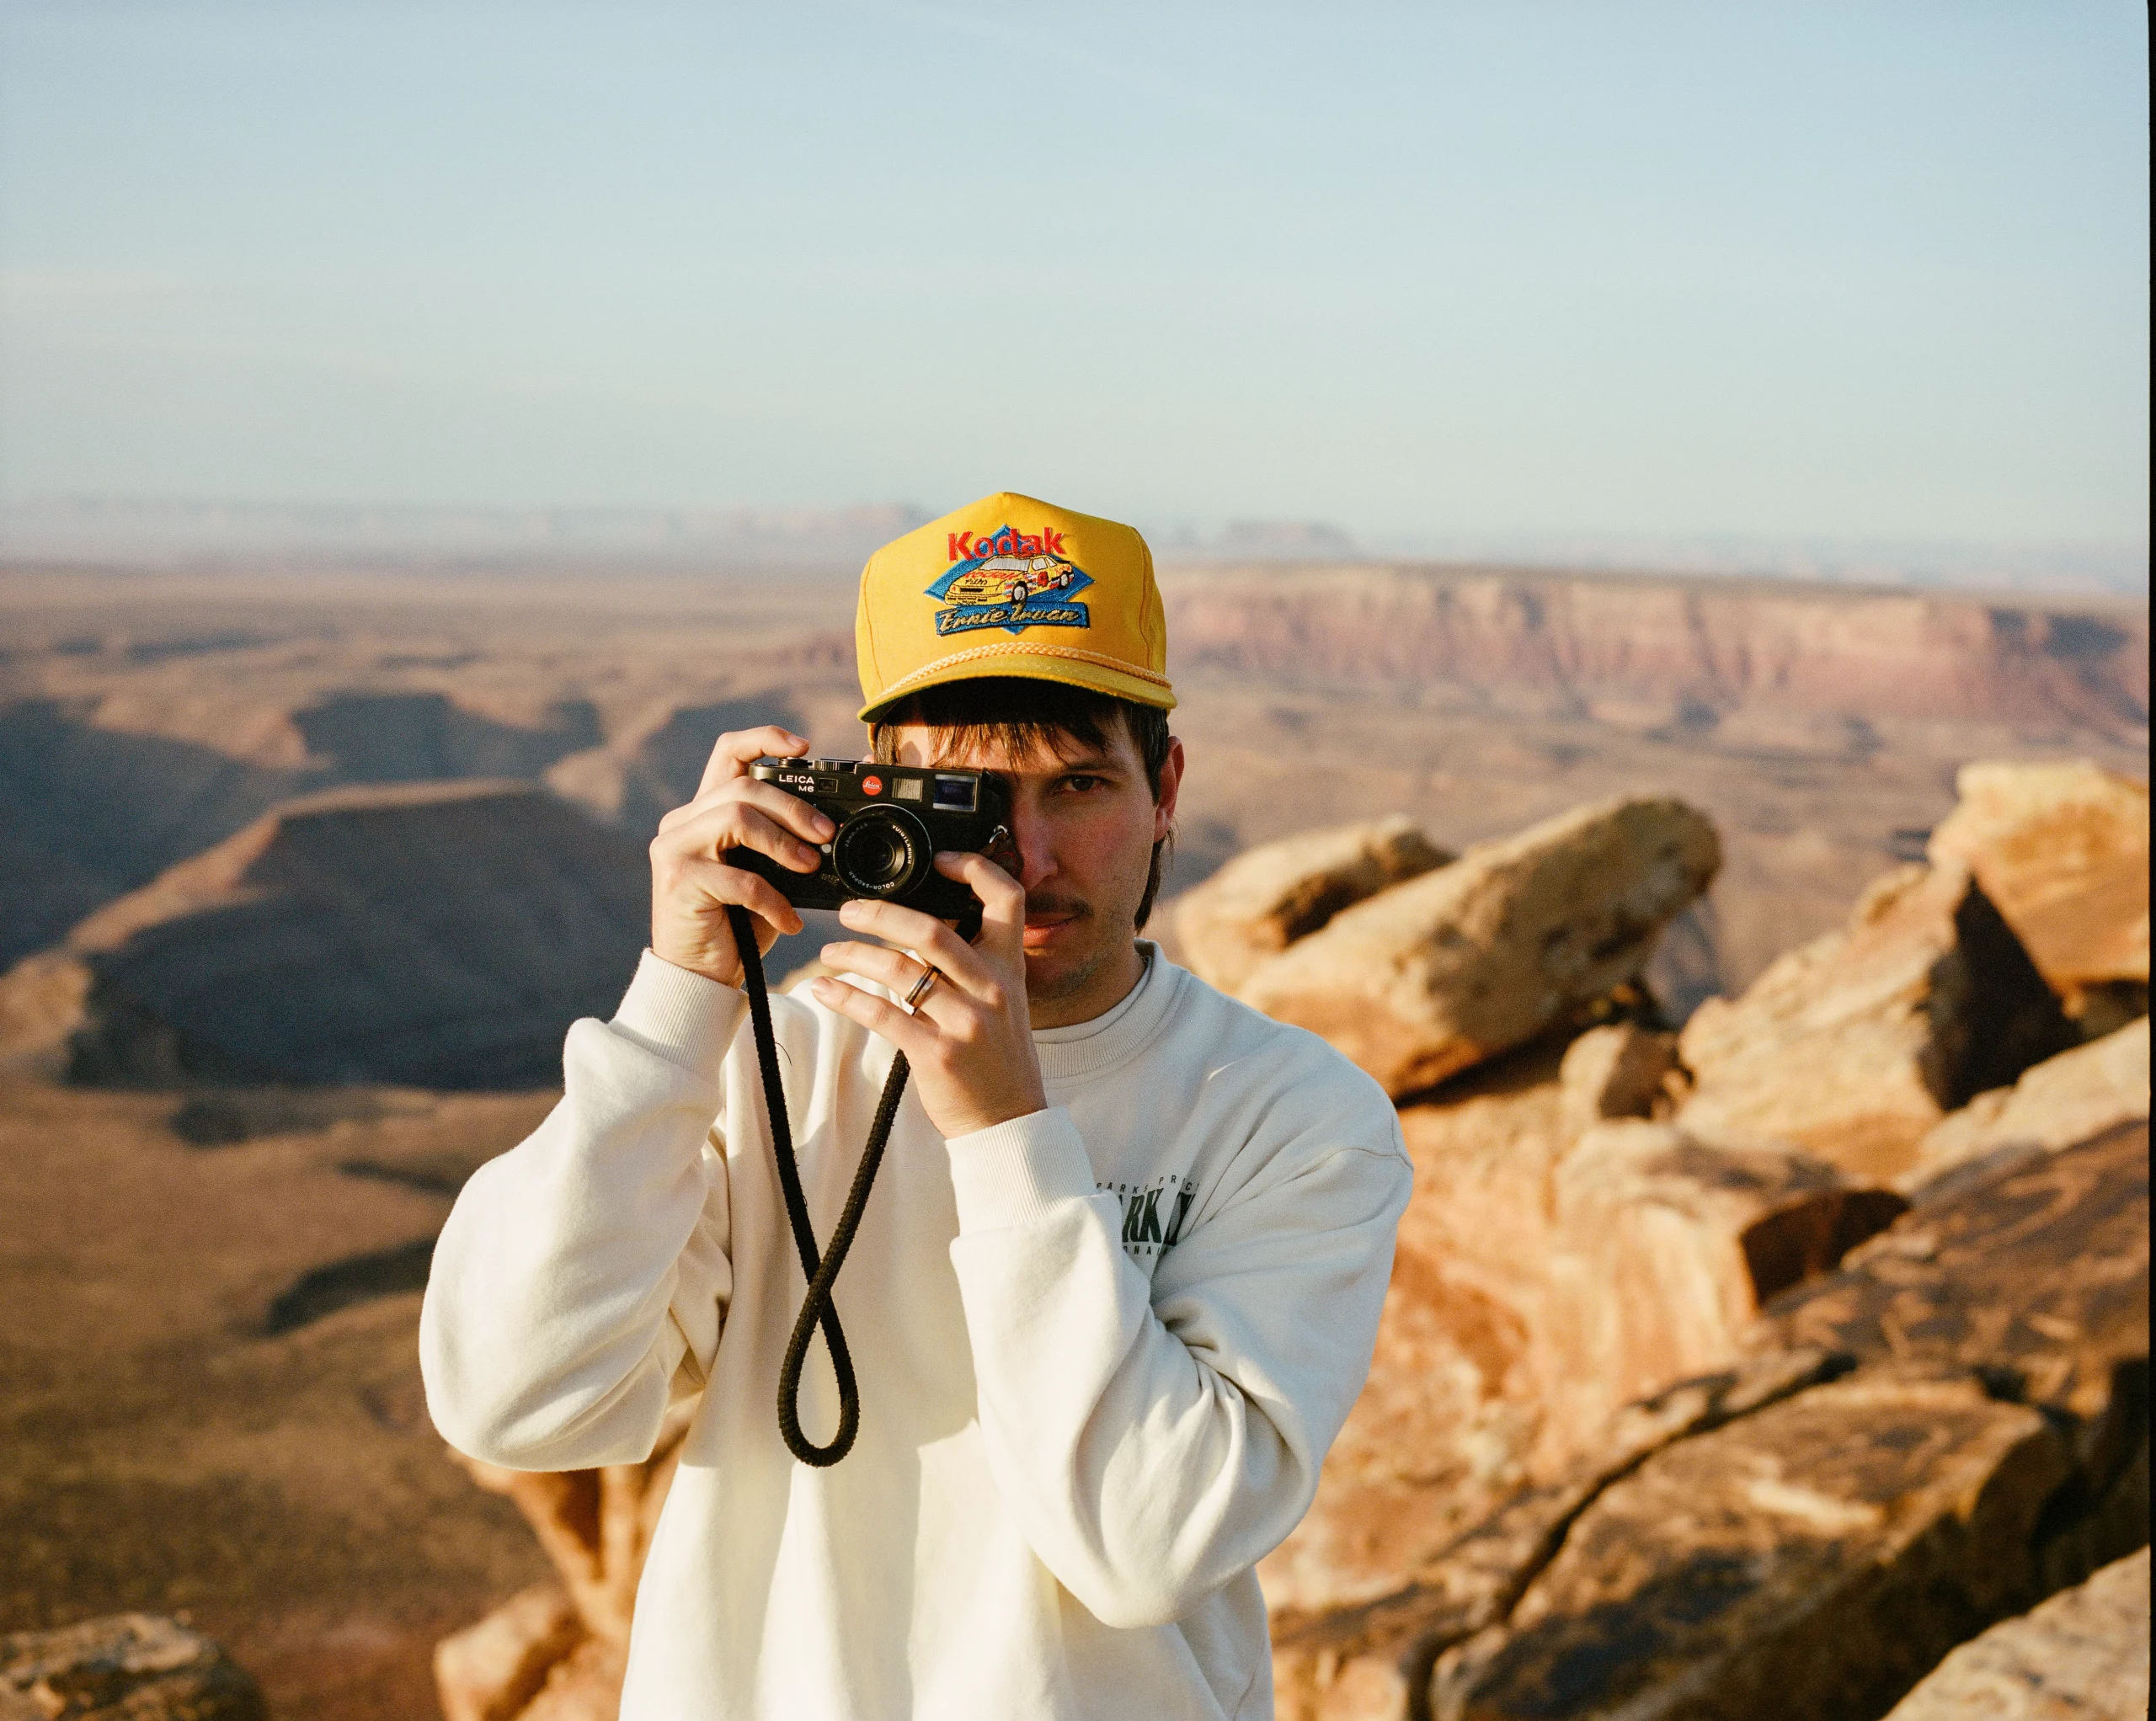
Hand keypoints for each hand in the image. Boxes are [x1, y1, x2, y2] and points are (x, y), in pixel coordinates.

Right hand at [648, 726, 834, 985]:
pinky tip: (790, 922)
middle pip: (744, 786)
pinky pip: (740, 878)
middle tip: (827, 833)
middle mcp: (682, 822)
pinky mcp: (679, 881)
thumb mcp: (767, 874)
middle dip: (794, 806)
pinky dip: (774, 899)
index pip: (728, 752)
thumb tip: (833, 823)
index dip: (765, 738)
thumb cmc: (738, 923)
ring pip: (737, 817)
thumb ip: (783, 842)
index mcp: (705, 811)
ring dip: (784, 842)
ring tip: (811, 867)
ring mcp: (675, 848)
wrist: (702, 976)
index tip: (804, 748)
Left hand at [809, 852, 1048, 1138]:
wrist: (1008, 1122)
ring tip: (830, 952)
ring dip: (856, 955)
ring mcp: (966, 1022)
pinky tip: (824, 991)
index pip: (1007, 898)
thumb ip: (973, 964)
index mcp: (1010, 968)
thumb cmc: (997, 1058)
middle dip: (882, 914)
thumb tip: (922, 927)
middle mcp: (992, 989)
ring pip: (901, 971)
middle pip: (933, 930)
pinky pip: (884, 1016)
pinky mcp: (937, 1055)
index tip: (939, 859)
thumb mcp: (1003, 1001)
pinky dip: (847, 999)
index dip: (974, 868)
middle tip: (850, 911)